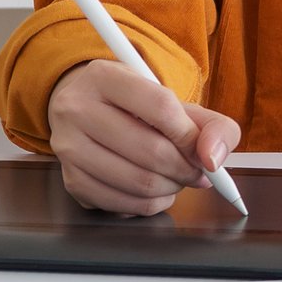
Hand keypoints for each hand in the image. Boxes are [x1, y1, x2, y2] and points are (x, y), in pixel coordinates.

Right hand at [46, 59, 242, 215]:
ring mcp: (69, 147)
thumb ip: (210, 124)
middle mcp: (77, 109)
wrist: (86, 110)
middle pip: (151, 151)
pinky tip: (157, 191)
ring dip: (171, 188)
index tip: (203, 150)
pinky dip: (150, 204)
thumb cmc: (135, 106)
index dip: (191, 135)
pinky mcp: (69, 180)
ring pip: (139, 182)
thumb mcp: (172, 98)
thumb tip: (213, 159)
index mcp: (104, 77)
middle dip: (186, 168)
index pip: (161, 107)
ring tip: (178, 179)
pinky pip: (122, 205)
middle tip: (198, 171)